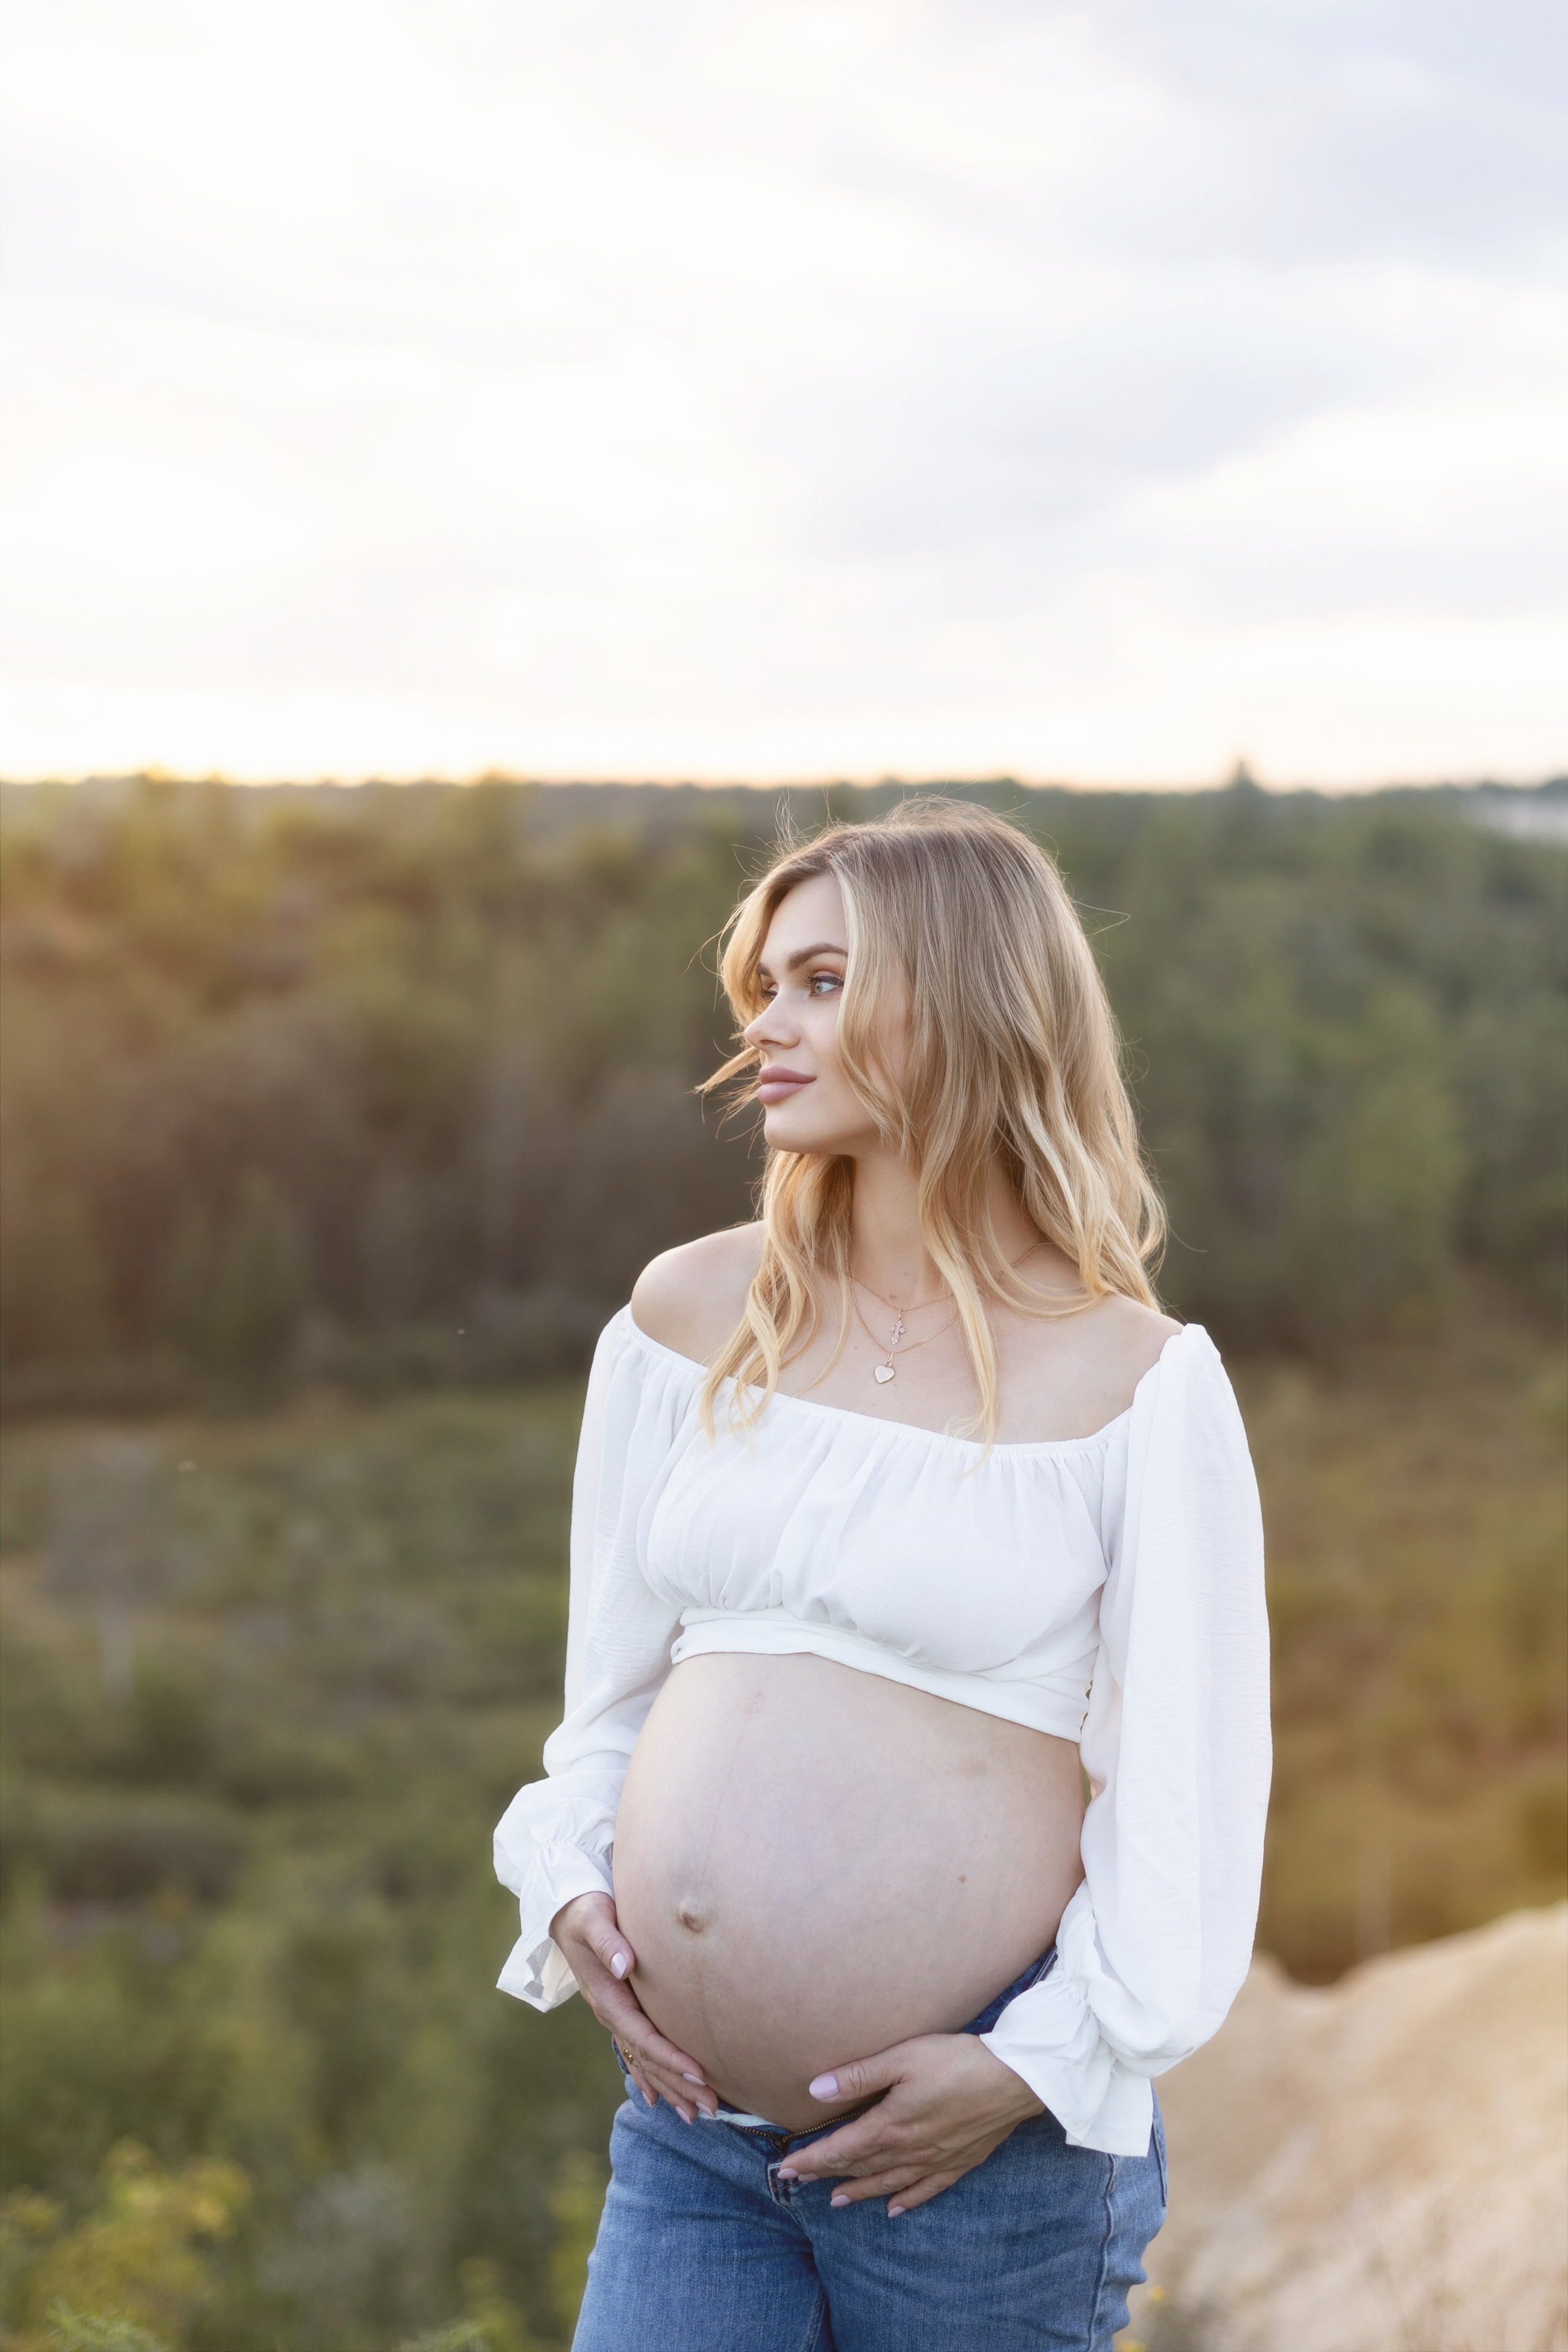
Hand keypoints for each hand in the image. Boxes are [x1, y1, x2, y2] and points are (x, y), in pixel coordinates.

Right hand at [549, 1893, 717, 2123]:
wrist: (566, 1910)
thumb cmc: (585, 1909)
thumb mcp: (593, 1918)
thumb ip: (608, 1940)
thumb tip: (624, 1965)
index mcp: (607, 1997)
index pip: (642, 2036)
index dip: (669, 2057)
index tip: (699, 2073)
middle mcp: (610, 2013)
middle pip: (647, 2058)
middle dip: (678, 2084)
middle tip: (711, 2108)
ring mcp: (614, 2015)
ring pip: (644, 2061)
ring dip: (669, 2088)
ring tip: (697, 2114)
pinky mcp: (619, 2010)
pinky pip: (635, 2051)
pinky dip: (648, 2076)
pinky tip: (658, 2099)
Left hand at [778, 2033, 1042, 2214]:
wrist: (1015, 2080)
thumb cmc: (957, 2061)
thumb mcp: (903, 2058)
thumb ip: (858, 2076)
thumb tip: (815, 2090)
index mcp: (891, 2125)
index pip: (841, 2149)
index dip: (812, 2159)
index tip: (786, 2168)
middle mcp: (909, 2150)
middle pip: (861, 2167)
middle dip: (828, 2174)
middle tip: (801, 2182)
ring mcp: (935, 2159)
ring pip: (889, 2182)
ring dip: (861, 2191)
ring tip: (837, 2200)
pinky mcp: (959, 2162)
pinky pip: (926, 2189)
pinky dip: (907, 2200)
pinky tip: (895, 2208)